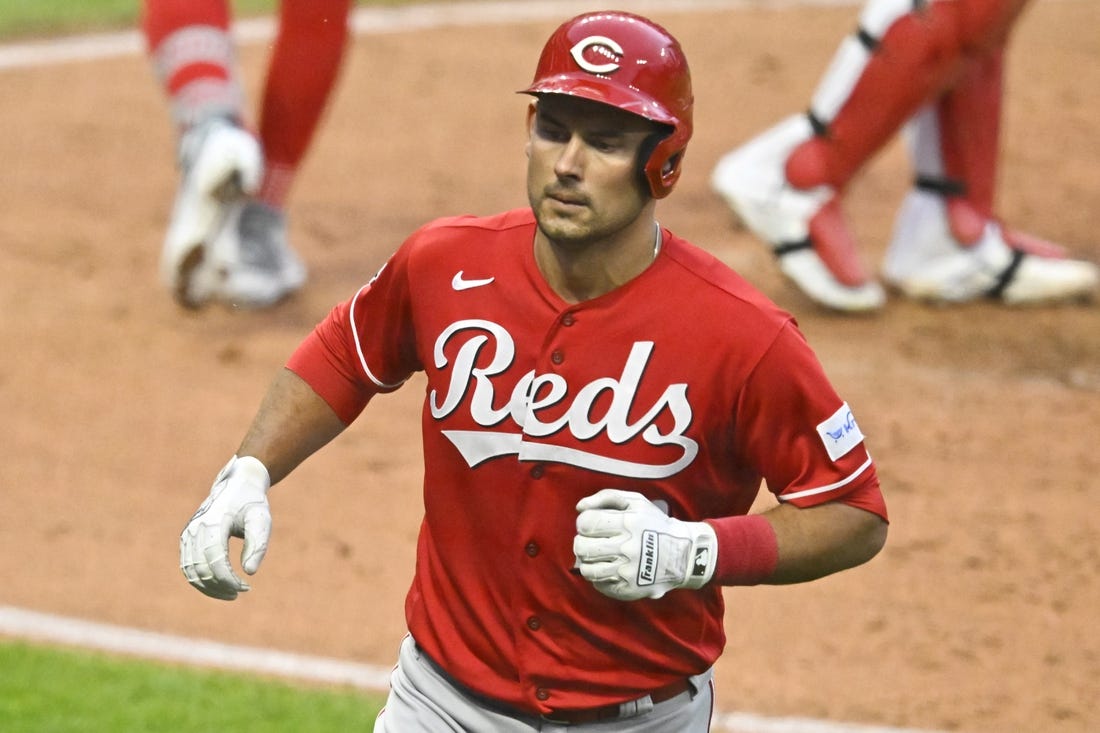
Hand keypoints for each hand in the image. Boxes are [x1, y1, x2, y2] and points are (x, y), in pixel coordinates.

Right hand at [179, 455, 271, 599]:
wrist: (237, 485)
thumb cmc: (252, 504)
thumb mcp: (262, 520)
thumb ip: (258, 545)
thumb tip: (250, 572)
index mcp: (214, 522)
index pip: (215, 560)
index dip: (228, 579)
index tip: (245, 587)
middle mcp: (195, 529)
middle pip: (201, 568)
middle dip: (220, 586)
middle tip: (241, 591)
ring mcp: (188, 534)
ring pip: (191, 572)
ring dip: (209, 588)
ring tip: (232, 593)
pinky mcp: (186, 539)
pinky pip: (188, 567)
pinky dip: (201, 581)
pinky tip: (220, 586)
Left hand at [573, 489, 716, 600]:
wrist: (683, 554)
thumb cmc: (655, 524)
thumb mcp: (637, 502)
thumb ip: (607, 497)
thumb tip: (579, 507)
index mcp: (629, 523)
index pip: (587, 523)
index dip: (583, 523)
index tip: (591, 525)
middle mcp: (628, 548)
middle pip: (582, 547)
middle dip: (581, 541)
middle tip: (590, 541)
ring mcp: (628, 571)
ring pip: (587, 568)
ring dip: (587, 560)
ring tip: (597, 555)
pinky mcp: (628, 588)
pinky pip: (599, 584)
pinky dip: (598, 576)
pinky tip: (608, 567)